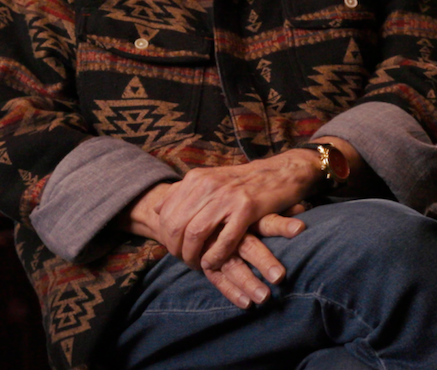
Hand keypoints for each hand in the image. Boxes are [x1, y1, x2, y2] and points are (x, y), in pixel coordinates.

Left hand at [126, 151, 319, 306]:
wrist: (279, 173)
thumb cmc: (242, 182)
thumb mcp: (209, 180)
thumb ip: (183, 193)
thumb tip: (157, 209)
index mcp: (195, 178)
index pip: (166, 212)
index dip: (165, 236)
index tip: (173, 249)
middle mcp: (207, 185)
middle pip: (177, 224)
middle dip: (176, 248)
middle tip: (183, 261)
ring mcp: (226, 196)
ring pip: (196, 233)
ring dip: (192, 255)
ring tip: (197, 265)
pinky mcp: (247, 208)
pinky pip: (224, 240)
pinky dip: (215, 256)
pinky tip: (213, 263)